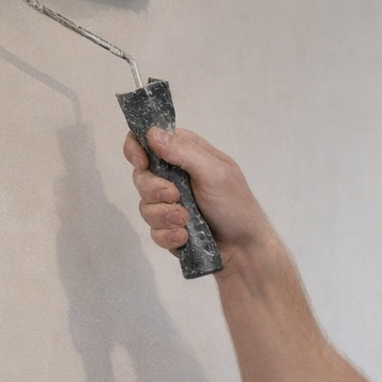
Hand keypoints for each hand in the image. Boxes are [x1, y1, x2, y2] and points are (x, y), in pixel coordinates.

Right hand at [124, 127, 270, 259]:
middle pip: (140, 175)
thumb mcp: (215, 173)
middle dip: (154, 189)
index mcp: (186, 154)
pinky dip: (168, 235)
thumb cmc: (236, 205)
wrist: (244, 248)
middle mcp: (175, 176)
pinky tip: (185, 236)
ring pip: (144, 206)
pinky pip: (153, 231)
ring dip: (164, 215)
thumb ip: (184, 152)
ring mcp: (170, 203)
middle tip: (175, 196)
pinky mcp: (168, 227)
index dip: (137, 149)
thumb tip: (152, 133)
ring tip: (187, 220)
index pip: (148, 140)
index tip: (142, 163)